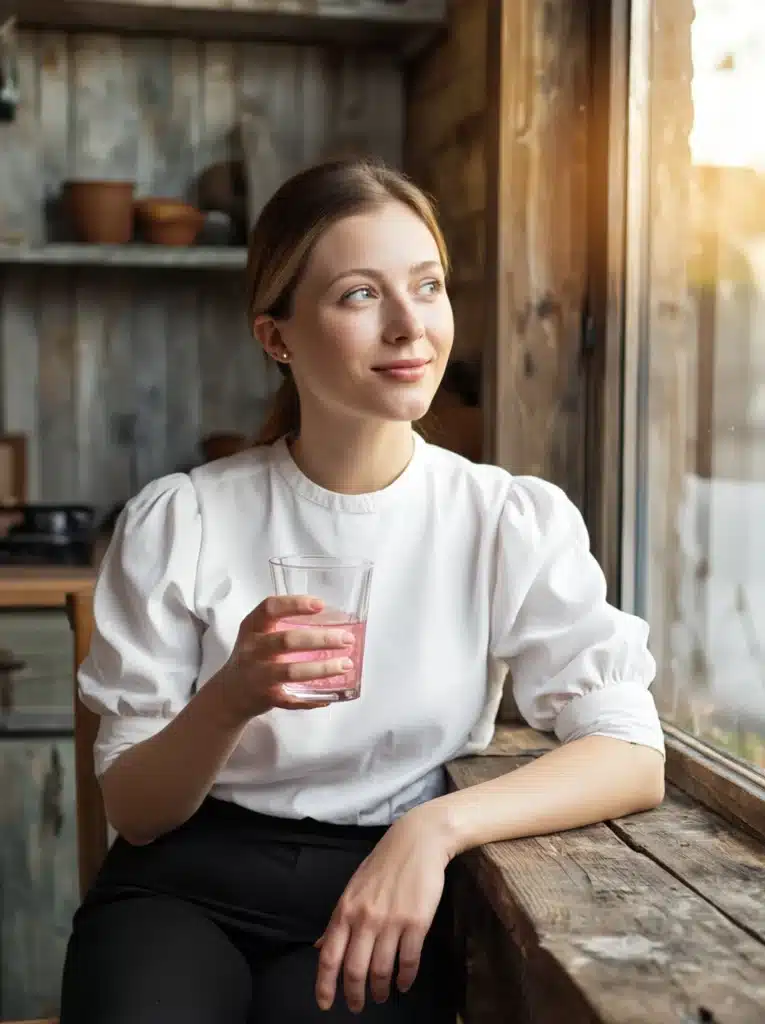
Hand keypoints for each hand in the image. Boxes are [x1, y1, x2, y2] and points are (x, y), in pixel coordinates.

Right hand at [212, 595, 355, 721]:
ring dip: (322, 668)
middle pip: (287, 641)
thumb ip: (284, 624)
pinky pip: (293, 699)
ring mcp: (257, 675)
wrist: (229, 693)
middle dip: (321, 639)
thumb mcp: (258, 634)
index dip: (295, 604)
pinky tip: (330, 696)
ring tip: (346, 664)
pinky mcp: (265, 697)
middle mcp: (251, 649)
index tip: (320, 604)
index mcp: (252, 628)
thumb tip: (332, 619)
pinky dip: (313, 699)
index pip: (270, 608)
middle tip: (347, 639)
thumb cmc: (254, 656)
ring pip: (292, 671)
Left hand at [314, 806, 452, 1013]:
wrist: (418, 840)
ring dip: (380, 989)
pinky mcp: (417, 923)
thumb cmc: (384, 864)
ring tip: (381, 995)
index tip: (325, 1004)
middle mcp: (364, 918)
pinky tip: (405, 983)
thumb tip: (320, 947)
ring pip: (381, 970)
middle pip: (354, 970)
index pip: (329, 956)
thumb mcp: (353, 889)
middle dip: (354, 995)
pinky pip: (408, 961)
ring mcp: (391, 921)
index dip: (325, 985)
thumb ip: (338, 920)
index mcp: (345, 909)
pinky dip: (406, 978)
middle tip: (358, 1006)